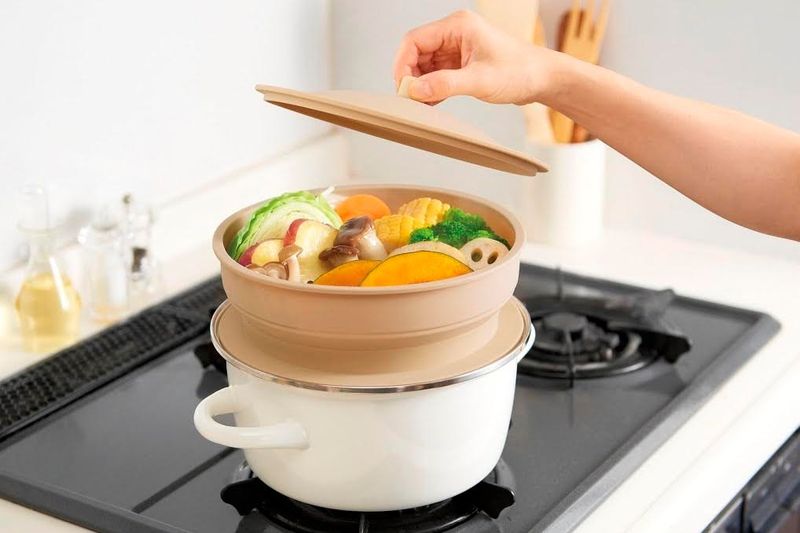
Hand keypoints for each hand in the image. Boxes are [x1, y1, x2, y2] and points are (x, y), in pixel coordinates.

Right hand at [393, 10, 556, 104]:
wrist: (543, 79)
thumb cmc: (520, 71)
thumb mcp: (480, 80)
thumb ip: (445, 84)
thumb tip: (415, 90)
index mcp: (457, 26)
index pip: (414, 40)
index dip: (403, 64)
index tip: (403, 88)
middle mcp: (454, 34)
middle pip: (416, 53)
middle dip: (410, 77)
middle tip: (412, 100)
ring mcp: (457, 49)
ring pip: (424, 66)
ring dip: (421, 85)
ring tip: (423, 104)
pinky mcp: (461, 64)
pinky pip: (436, 75)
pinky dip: (431, 89)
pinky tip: (432, 103)